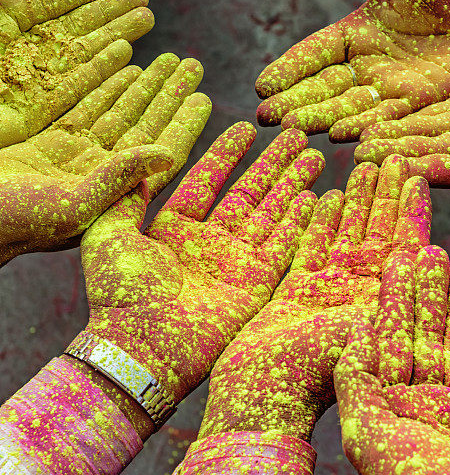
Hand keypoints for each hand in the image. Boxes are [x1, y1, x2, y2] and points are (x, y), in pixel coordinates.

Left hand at [0, 0, 153, 146]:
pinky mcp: (36, 113)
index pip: (48, 2)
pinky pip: (76, 89)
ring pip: (82, 54)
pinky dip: (103, 72)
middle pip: (74, 26)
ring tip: (148, 20)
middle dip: (110, 11)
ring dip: (116, 36)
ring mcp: (32, 82)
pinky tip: (128, 56)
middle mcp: (20, 52)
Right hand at [0, 54, 209, 263]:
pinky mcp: (48, 143)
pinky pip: (84, 105)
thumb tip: (166, 155)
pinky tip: (125, 64)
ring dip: (143, 85)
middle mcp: (100, 173)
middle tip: (193, 65)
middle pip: (144, 125)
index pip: (158, 152)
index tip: (204, 97)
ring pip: (117, 111)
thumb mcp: (74, 204)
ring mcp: (75, 157)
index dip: (182, 124)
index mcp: (114, 193)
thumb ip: (119, 179)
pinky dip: (104, 84)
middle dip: (168, 94)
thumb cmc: (17, 223)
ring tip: (168, 59)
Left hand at [78, 124, 321, 412]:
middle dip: (273, 164)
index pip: (208, 181)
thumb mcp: (110, 233)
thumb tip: (138, 157)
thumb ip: (126, 194)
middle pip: (249, 193)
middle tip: (296, 135)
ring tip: (313, 156)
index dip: (228, 154)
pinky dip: (299, 222)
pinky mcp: (257, 284)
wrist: (145, 346)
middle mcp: (210, 243)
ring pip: (272, 214)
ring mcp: (236, 264)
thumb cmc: (120, 293)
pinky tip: (314, 196)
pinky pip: (284, 245)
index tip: (247, 128)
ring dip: (293, 185)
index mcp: (174, 230)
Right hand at [199, 155, 430, 440]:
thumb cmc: (312, 376)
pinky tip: (329, 196)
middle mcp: (360, 296)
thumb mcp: (366, 338)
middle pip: (379, 237)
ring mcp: (329, 294)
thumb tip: (443, 270)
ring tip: (364, 165)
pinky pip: (311, 249)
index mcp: (382, 305)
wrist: (259, 394)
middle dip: (386, 198)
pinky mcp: (297, 294)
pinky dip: (319, 223)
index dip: (412, 213)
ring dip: (358, 203)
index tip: (417, 176)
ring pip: (346, 237)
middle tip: (392, 157)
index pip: (406, 250)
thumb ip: (397, 306)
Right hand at [255, 0, 449, 140]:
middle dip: (296, 103)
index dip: (289, 69)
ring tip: (296, 131)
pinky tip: (342, 139)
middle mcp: (368, 66)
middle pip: (324, 88)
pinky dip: (363, 130)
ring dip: (322, 120)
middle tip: (265, 120)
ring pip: (349, 109)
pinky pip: (385, 121)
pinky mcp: (416, 107)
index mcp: (358, 32)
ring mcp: (390, 90)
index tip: (262, 86)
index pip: (314, 54)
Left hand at [355, 50, 449, 188]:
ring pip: (430, 132)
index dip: (427, 167)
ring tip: (358, 136)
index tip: (393, 167)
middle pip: (435, 152)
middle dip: (398, 154)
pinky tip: (381, 113)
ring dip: (396, 134)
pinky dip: (411, 113)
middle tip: (358, 156)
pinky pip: (440, 110)